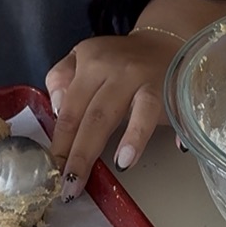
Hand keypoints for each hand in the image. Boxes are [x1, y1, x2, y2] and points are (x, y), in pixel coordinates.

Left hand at [43, 33, 177, 193]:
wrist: (164, 41)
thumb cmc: (118, 60)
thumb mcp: (82, 58)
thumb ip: (61, 79)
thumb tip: (56, 109)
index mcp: (90, 63)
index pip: (70, 108)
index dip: (60, 142)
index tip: (54, 170)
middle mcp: (117, 69)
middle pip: (95, 115)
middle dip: (81, 154)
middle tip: (72, 184)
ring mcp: (145, 79)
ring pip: (136, 110)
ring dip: (130, 137)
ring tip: (120, 165)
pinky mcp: (171, 88)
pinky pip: (166, 111)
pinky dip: (159, 132)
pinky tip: (163, 150)